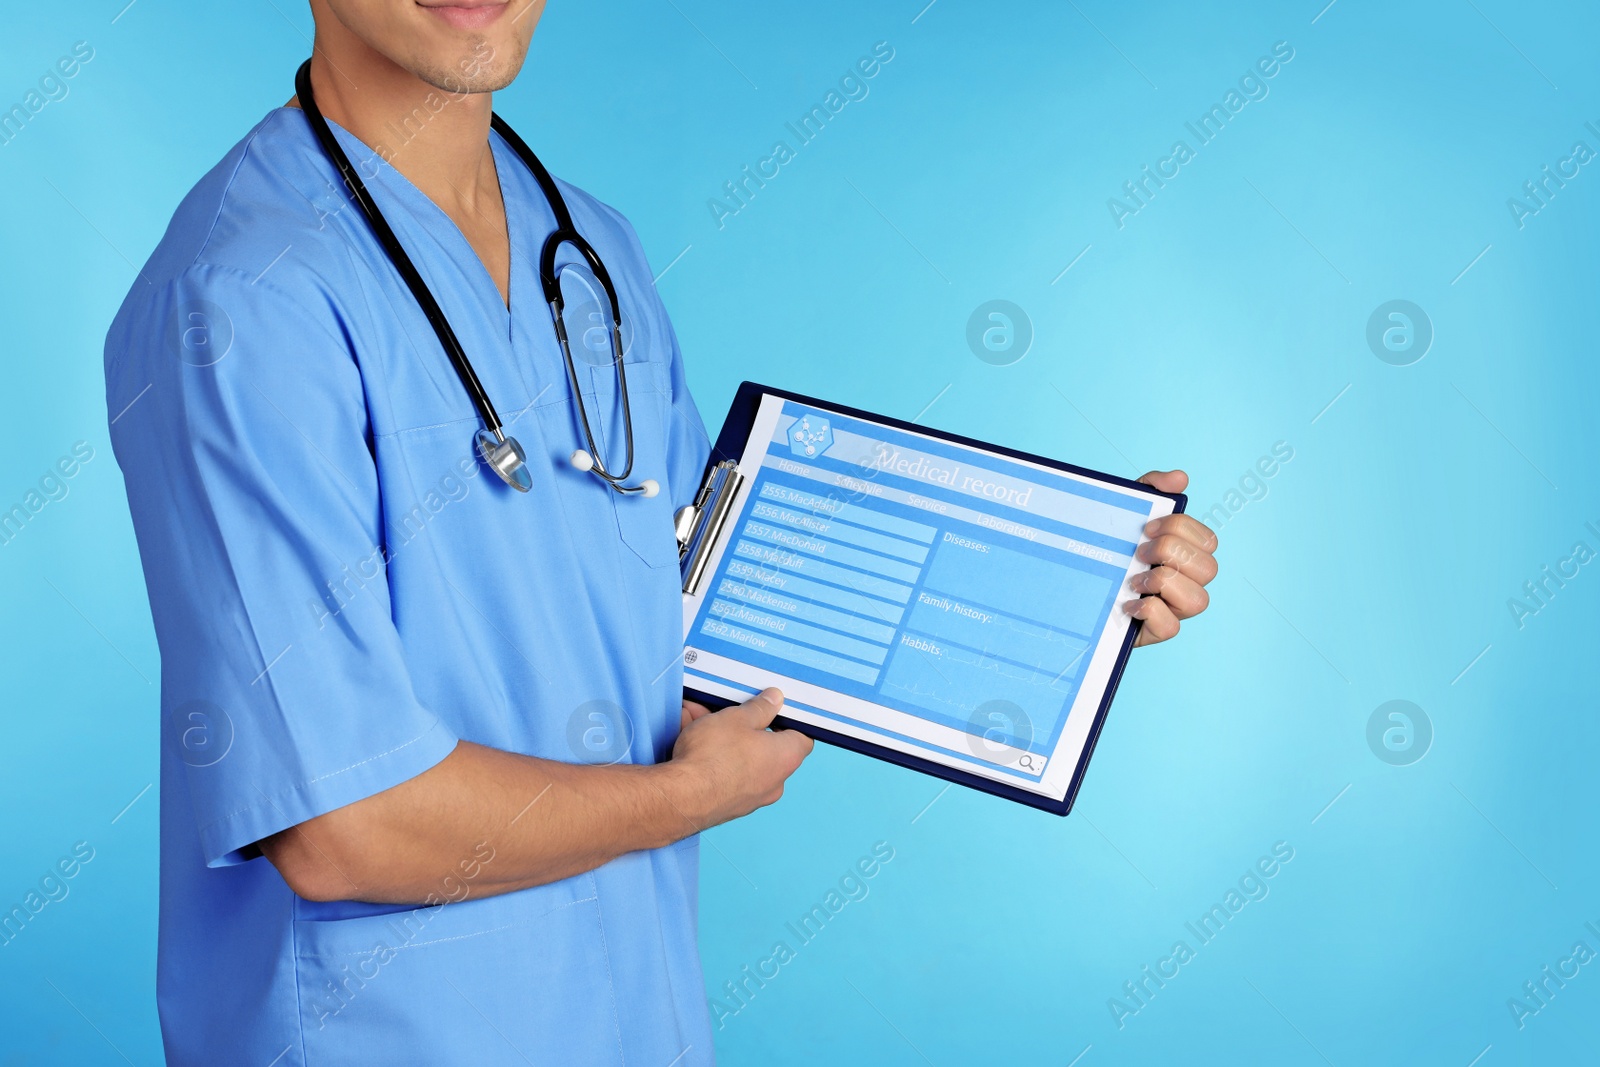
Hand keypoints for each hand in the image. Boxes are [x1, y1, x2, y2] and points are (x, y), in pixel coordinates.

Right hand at [669, 688, 812, 828]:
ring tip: (695, 718)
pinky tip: (689, 740)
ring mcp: (752, 797)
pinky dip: (712, 757)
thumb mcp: (738, 717)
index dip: (788, 719)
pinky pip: (725, 774)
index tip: (772, 707)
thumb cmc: (715, 755)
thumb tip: (776, 699)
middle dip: (742, 725)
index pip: (802, 736)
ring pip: (740, 758)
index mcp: (787, 757)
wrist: (682, 798)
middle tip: (723, 710)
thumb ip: (760, 707)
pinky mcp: (729, 806)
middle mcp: (775, 781)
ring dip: (722, 738)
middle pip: (765, 746)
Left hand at [1126, 470, 1217, 646]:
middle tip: (1139, 552)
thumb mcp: (1126, 513)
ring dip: (1164, 582)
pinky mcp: (1154, 632)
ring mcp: (1173, 610)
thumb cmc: (1110, 549)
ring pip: (1199, 601)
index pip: (1208, 540)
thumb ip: (1151, 490)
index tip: (1147, 528)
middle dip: (1172, 553)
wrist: (1073, 587)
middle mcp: (1186, 583)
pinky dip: (1150, 611)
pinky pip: (1171, 628)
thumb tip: (1179, 478)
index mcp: (1185, 554)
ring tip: (1135, 579)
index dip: (1181, 529)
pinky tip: (1128, 603)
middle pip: (1209, 568)